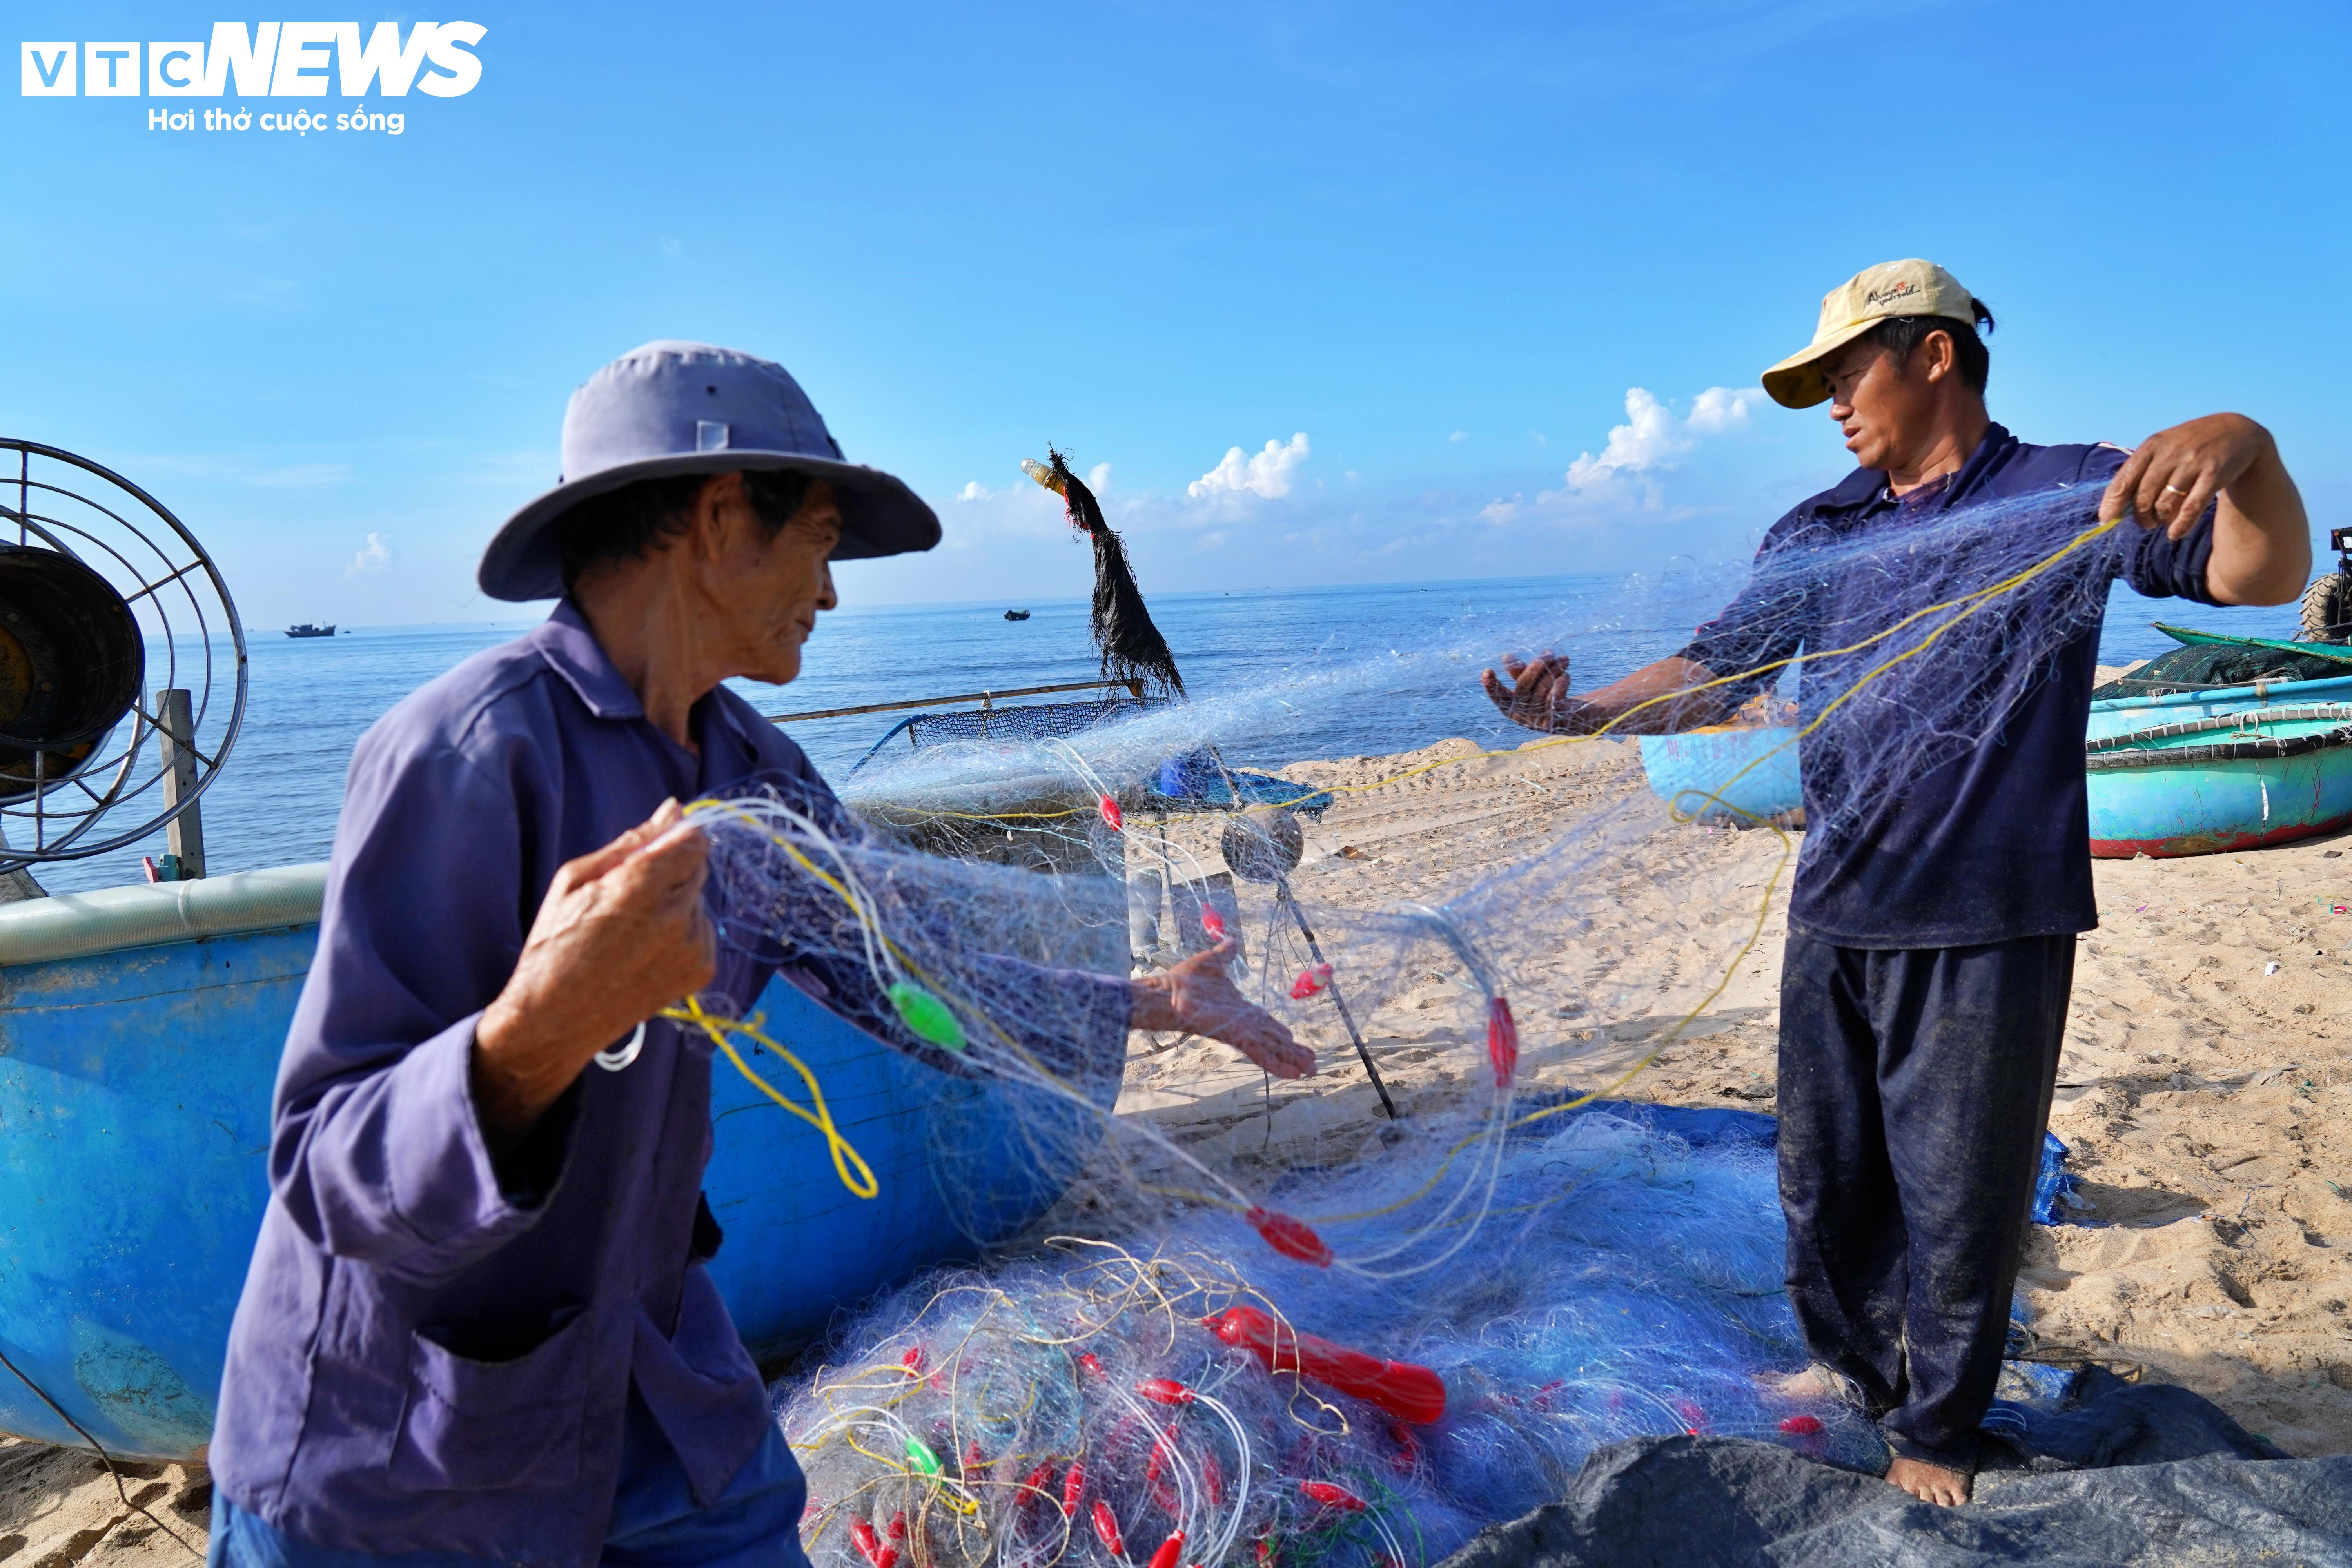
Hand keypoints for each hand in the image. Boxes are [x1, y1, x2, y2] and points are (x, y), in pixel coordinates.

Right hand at [475, 799, 716, 1146]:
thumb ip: (631, 842)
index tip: (659, 846)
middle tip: (629, 896)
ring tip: (633, 929)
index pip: (693, 839)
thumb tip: (673, 809)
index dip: (677, 836)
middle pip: (697, 865)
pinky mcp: (702, 970)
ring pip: (699, 897)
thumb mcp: (575, 880)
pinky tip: (646, 949)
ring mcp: (692, 947)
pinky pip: (703, 928)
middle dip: (670, 869)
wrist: (555, 1019)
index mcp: (639, 888)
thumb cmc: (554, 945)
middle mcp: (675, 917)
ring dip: (676, 900)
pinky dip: (682, 930)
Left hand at [1130, 940, 1313, 1078]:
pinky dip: (1277, 1064)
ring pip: (1272, 1049)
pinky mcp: (1235, 1037)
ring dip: (1291, 1061)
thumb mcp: (1212, 962)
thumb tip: (1232, 942)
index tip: (1296, 1039)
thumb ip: (1225, 955)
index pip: (1267, 1024)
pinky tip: (1293, 1074)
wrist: (1168, 992)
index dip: (1282, 1033)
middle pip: (1274, 1041)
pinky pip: (1260, 1053)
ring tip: (1310, 1072)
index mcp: (1241, 1010)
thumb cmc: (1186, 980)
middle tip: (1313, 1064)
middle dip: (1293, 1052)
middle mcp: (1243, 1024)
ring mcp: (1240, 1033)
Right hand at [1481, 653, 1578, 731]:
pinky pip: (1554, 698)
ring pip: (1542, 688)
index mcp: (1509, 707)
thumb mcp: (1531, 682)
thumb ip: (1519, 672)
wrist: (1569, 717)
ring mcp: (1534, 720)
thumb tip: (1506, 658)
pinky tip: (1566, 675)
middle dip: (1537, 665)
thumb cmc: (1546, 694)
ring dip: (1554, 670)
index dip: (1491, 685)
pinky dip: (1561, 684)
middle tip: (1548, 653)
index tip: (1487, 671)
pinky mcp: (1552, 722)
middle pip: (1524, 685)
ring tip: (1563, 659)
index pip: (1497, 695)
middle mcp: (1519, 716)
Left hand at [2102, 412, 2273, 539]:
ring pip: (2165, 505)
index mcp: (2152, 446)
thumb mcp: (2163, 448)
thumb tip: (2116, 506)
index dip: (2112, 503)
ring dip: (2160, 520)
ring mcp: (2192, 464)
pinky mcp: (2213, 476)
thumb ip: (2141, 472)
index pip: (2124, 479)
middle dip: (2140, 517)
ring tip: (2163, 521)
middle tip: (2145, 523)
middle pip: (2142, 497)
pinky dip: (2180, 526)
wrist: (2235, 431)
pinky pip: (2190, 509)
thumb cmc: (2189, 446)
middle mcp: (2170, 454)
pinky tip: (2175, 534)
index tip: (2105, 519)